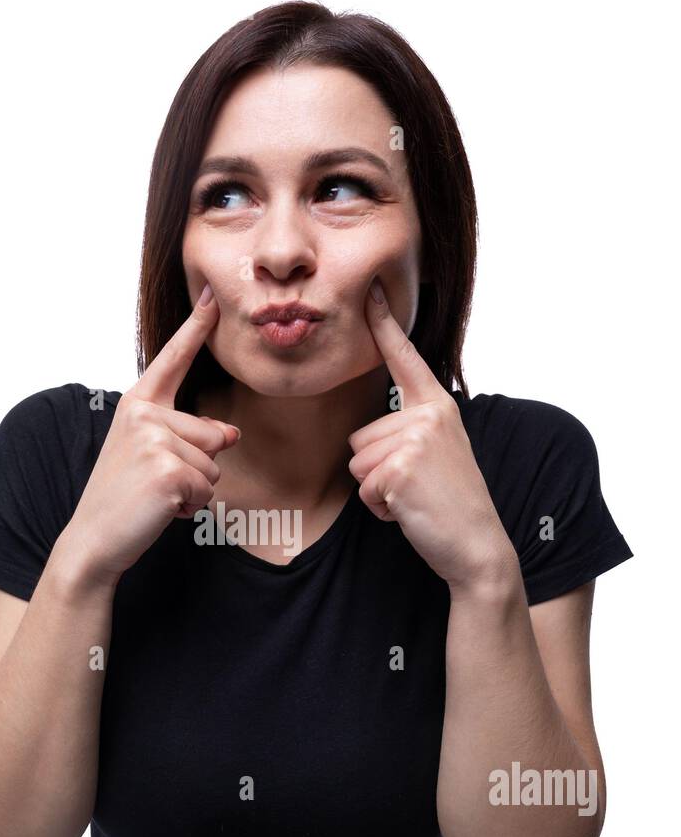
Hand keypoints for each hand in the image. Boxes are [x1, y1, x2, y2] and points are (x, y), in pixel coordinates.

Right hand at [60, 284, 239, 585]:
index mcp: (137, 404)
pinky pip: (207, 488)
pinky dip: (191, 506)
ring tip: (155, 496)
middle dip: (197, 467)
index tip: (214, 296)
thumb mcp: (153, 457)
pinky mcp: (168, 469)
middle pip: (212, 434)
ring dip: (194, 490)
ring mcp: (155, 440)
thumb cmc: (122, 497)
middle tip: (154, 484)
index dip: (196, 327)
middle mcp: (143, 414)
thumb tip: (232, 434)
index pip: (172, 361)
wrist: (93, 539)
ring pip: (213, 465)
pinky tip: (161, 509)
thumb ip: (189, 437)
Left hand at [347, 278, 516, 593]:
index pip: (405, 358)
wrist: (478, 546)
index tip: (372, 290)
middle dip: (376, 471)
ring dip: (377, 491)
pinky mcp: (402, 467)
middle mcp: (429, 415)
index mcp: (438, 406)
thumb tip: (373, 433)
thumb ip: (411, 431)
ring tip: (414, 498)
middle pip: (359, 437)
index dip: (384, 324)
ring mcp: (417, 439)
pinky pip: (364, 487)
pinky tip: (410, 511)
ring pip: (357, 462)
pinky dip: (380, 509)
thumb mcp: (437, 454)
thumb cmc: (451, 504)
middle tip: (417, 487)